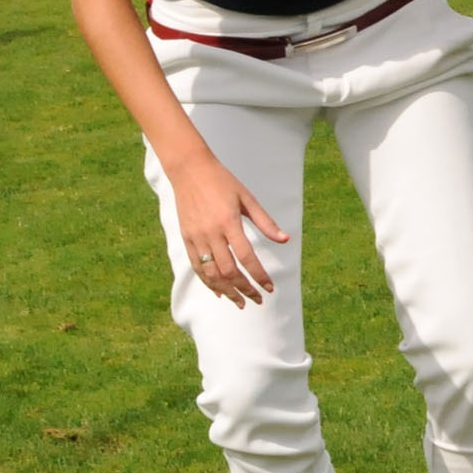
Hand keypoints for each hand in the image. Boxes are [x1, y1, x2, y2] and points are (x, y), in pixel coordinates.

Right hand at [170, 155, 288, 306]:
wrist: (189, 170)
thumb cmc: (222, 181)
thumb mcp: (247, 198)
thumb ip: (265, 222)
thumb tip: (285, 240)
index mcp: (229, 222)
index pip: (247, 257)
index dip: (259, 275)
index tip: (269, 288)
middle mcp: (211, 233)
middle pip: (229, 271)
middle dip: (245, 289)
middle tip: (257, 300)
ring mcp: (197, 237)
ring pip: (212, 274)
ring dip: (227, 291)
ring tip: (239, 302)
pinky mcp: (187, 239)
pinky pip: (198, 267)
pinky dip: (208, 283)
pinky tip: (219, 292)